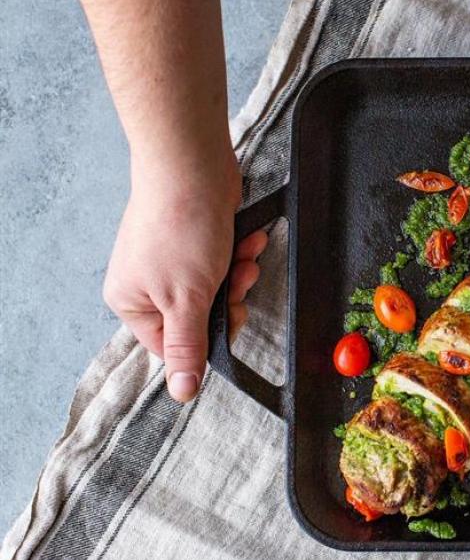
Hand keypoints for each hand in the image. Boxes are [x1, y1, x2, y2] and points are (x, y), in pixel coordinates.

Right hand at [103, 154, 266, 401]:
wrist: (194, 166)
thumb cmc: (181, 227)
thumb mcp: (186, 299)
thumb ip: (186, 347)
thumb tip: (181, 393)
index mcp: (131, 302)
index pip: (171, 346)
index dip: (205, 337)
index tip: (227, 318)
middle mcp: (146, 282)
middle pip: (200, 316)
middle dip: (228, 298)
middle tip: (237, 280)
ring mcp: (172, 259)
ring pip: (218, 288)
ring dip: (239, 273)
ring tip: (242, 254)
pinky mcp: (196, 240)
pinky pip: (225, 260)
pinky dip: (240, 252)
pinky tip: (248, 239)